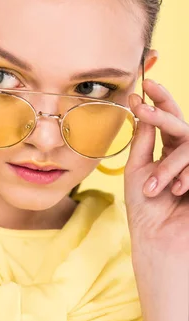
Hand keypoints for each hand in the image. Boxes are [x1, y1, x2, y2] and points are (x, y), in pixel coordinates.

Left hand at [124, 78, 188, 256]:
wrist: (160, 239)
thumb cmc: (145, 207)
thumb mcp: (137, 169)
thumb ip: (143, 139)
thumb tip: (140, 105)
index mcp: (169, 151)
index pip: (168, 119)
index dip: (160, 99)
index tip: (146, 81)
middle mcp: (186, 154)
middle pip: (180, 125)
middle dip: (161, 114)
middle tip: (141, 107)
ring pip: (188, 146)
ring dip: (169, 168)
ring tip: (153, 189)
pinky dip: (184, 175)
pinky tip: (178, 192)